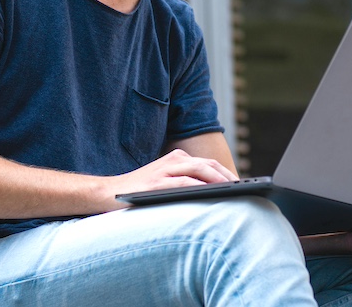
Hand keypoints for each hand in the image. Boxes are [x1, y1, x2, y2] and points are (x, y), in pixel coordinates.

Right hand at [106, 148, 237, 208]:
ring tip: (232, 190)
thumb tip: (214, 193)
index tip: (240, 185)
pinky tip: (210, 192)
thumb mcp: (165, 181)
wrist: (109, 192)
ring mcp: (164, 170)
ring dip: (218, 179)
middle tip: (243, 188)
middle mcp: (173, 160)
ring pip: (199, 170)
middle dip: (227, 176)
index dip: (226, 173)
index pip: (208, 164)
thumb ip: (185, 182)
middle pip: (208, 165)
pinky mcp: (157, 183)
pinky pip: (183, 182)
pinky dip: (199, 186)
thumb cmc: (140, 191)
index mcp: (176, 158)